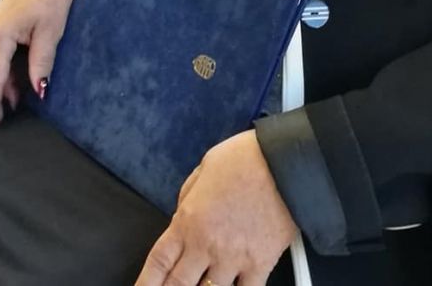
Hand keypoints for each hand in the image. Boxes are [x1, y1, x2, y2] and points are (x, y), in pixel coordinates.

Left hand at [135, 131, 298, 285]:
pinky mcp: (260, 263)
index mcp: (189, 221)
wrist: (286, 162)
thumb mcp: (205, 168)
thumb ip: (189, 197)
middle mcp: (207, 245)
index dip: (146, 283)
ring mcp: (234, 258)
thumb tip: (183, 213)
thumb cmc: (248, 158)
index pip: (158, 263)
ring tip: (204, 285)